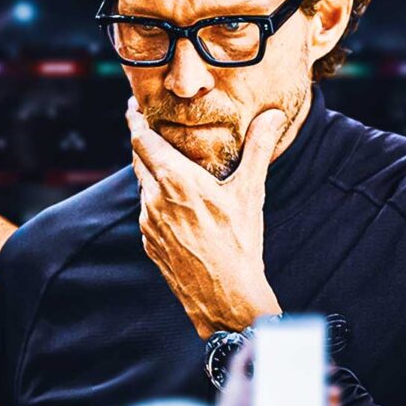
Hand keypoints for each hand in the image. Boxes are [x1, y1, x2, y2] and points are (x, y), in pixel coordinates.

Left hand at [127, 97, 286, 337]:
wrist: (226, 298)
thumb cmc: (240, 242)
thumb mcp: (251, 191)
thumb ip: (258, 148)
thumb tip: (272, 115)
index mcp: (175, 179)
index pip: (142, 139)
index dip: (135, 120)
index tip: (133, 107)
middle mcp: (154, 198)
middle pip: (138, 160)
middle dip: (143, 143)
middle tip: (151, 129)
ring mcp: (148, 223)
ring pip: (143, 187)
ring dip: (152, 174)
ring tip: (169, 167)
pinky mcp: (149, 244)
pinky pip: (148, 213)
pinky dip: (157, 201)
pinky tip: (177, 206)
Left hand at [217, 343, 341, 405]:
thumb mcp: (235, 381)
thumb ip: (242, 359)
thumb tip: (254, 338)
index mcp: (274, 393)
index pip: (299, 379)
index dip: (313, 370)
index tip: (323, 361)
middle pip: (312, 393)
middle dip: (325, 382)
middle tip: (329, 372)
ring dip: (331, 400)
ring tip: (332, 392)